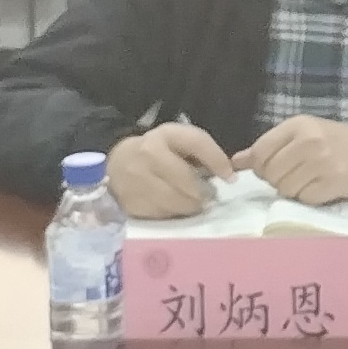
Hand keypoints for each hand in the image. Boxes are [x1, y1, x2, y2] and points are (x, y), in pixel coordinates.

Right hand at [106, 122, 235, 218]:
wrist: (117, 163)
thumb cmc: (158, 152)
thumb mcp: (178, 141)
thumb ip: (201, 152)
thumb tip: (227, 175)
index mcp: (166, 135)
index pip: (197, 143)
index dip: (217, 160)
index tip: (230, 177)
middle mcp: (149, 153)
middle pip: (187, 180)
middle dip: (203, 192)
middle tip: (209, 197)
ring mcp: (137, 179)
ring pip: (176, 201)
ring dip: (191, 206)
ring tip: (194, 203)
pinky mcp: (130, 201)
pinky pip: (162, 213)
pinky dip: (173, 213)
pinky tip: (174, 206)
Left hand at [234, 116, 347, 204]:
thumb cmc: (340, 141)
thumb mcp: (305, 133)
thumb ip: (270, 146)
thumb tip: (236, 162)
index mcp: (299, 125)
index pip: (261, 152)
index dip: (261, 166)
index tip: (274, 168)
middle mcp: (309, 141)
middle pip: (271, 174)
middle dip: (278, 180)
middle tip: (297, 174)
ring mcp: (321, 163)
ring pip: (285, 189)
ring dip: (294, 190)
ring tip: (311, 180)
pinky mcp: (332, 183)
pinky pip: (304, 199)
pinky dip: (310, 198)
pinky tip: (322, 187)